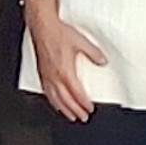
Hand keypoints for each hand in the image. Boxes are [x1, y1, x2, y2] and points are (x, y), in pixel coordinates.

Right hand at [26, 2, 107, 122]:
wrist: (43, 27)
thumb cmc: (58, 33)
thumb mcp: (81, 42)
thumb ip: (93, 53)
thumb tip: (103, 61)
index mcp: (66, 71)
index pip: (76, 93)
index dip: (84, 103)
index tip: (89, 108)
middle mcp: (55, 76)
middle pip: (66, 100)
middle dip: (75, 110)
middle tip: (83, 117)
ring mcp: (47, 76)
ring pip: (55, 98)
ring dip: (64, 109)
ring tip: (71, 116)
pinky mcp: (42, 73)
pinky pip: (47, 92)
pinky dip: (52, 101)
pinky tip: (56, 104)